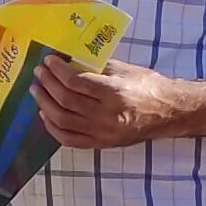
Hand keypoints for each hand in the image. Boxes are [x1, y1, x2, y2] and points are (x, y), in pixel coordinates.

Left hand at [32, 57, 187, 149]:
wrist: (167, 112)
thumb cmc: (147, 86)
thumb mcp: (125, 70)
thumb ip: (96, 67)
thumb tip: (68, 61)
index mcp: (114, 93)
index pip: (75, 82)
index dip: (57, 71)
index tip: (48, 61)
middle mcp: (107, 115)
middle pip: (65, 100)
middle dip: (47, 85)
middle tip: (39, 73)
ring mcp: (103, 133)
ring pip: (62, 120)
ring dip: (45, 104)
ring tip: (38, 91)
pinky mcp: (101, 144)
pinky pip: (69, 139)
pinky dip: (53, 127)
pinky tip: (46, 115)